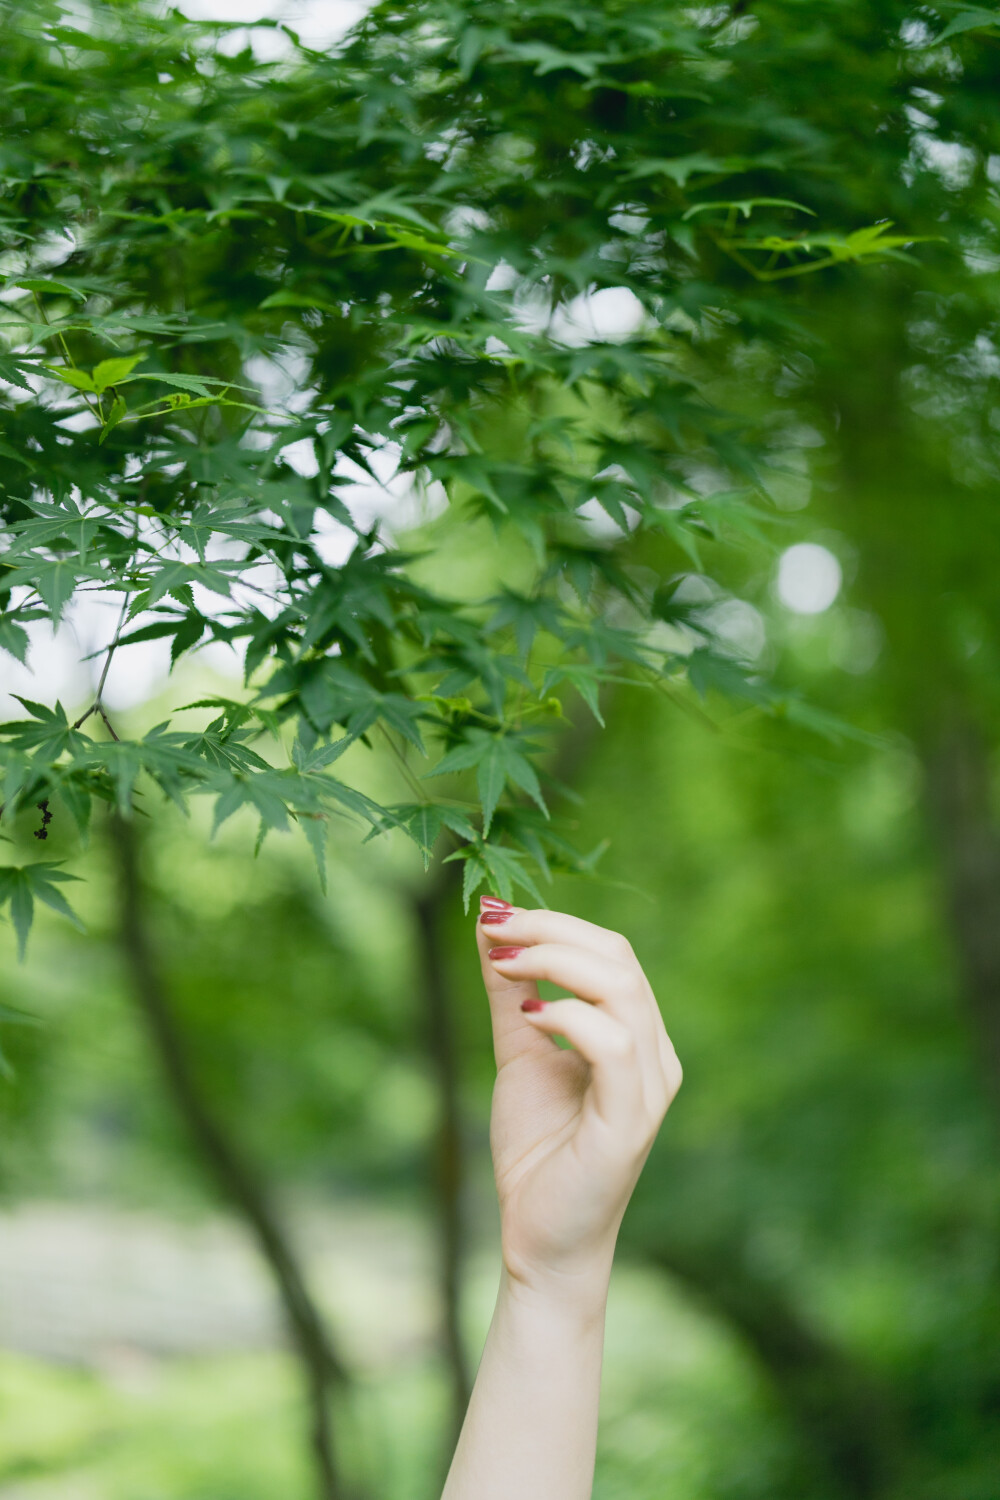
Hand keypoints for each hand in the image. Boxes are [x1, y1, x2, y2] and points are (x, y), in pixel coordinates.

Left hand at [476, 897, 681, 1298]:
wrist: (538, 1239)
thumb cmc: (538, 1150)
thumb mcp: (518, 1052)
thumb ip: (510, 991)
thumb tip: (489, 924)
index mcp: (638, 1037)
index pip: (612, 953)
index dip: (554, 923)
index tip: (493, 914)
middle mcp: (656, 1057)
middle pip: (619, 959)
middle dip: (551, 930)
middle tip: (494, 928)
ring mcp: (649, 1089)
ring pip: (622, 990)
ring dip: (555, 963)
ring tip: (503, 964)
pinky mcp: (629, 1122)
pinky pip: (613, 1047)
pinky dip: (568, 1017)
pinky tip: (528, 1016)